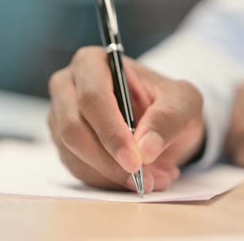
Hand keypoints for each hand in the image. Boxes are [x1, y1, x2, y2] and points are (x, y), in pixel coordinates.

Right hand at [48, 46, 204, 192]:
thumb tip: (145, 148)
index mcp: (92, 63)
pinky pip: (76, 169)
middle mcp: (67, 86)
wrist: (160, 122)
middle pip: (73, 129)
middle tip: (143, 179)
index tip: (135, 161)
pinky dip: (107, 181)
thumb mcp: (183, 102)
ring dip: (111, 174)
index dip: (112, 132)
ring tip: (152, 178)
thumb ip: (168, 118)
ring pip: (73, 154)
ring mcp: (59, 116)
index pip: (92, 99)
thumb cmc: (168, 103)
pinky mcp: (61, 143)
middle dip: (109, 160)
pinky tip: (134, 178)